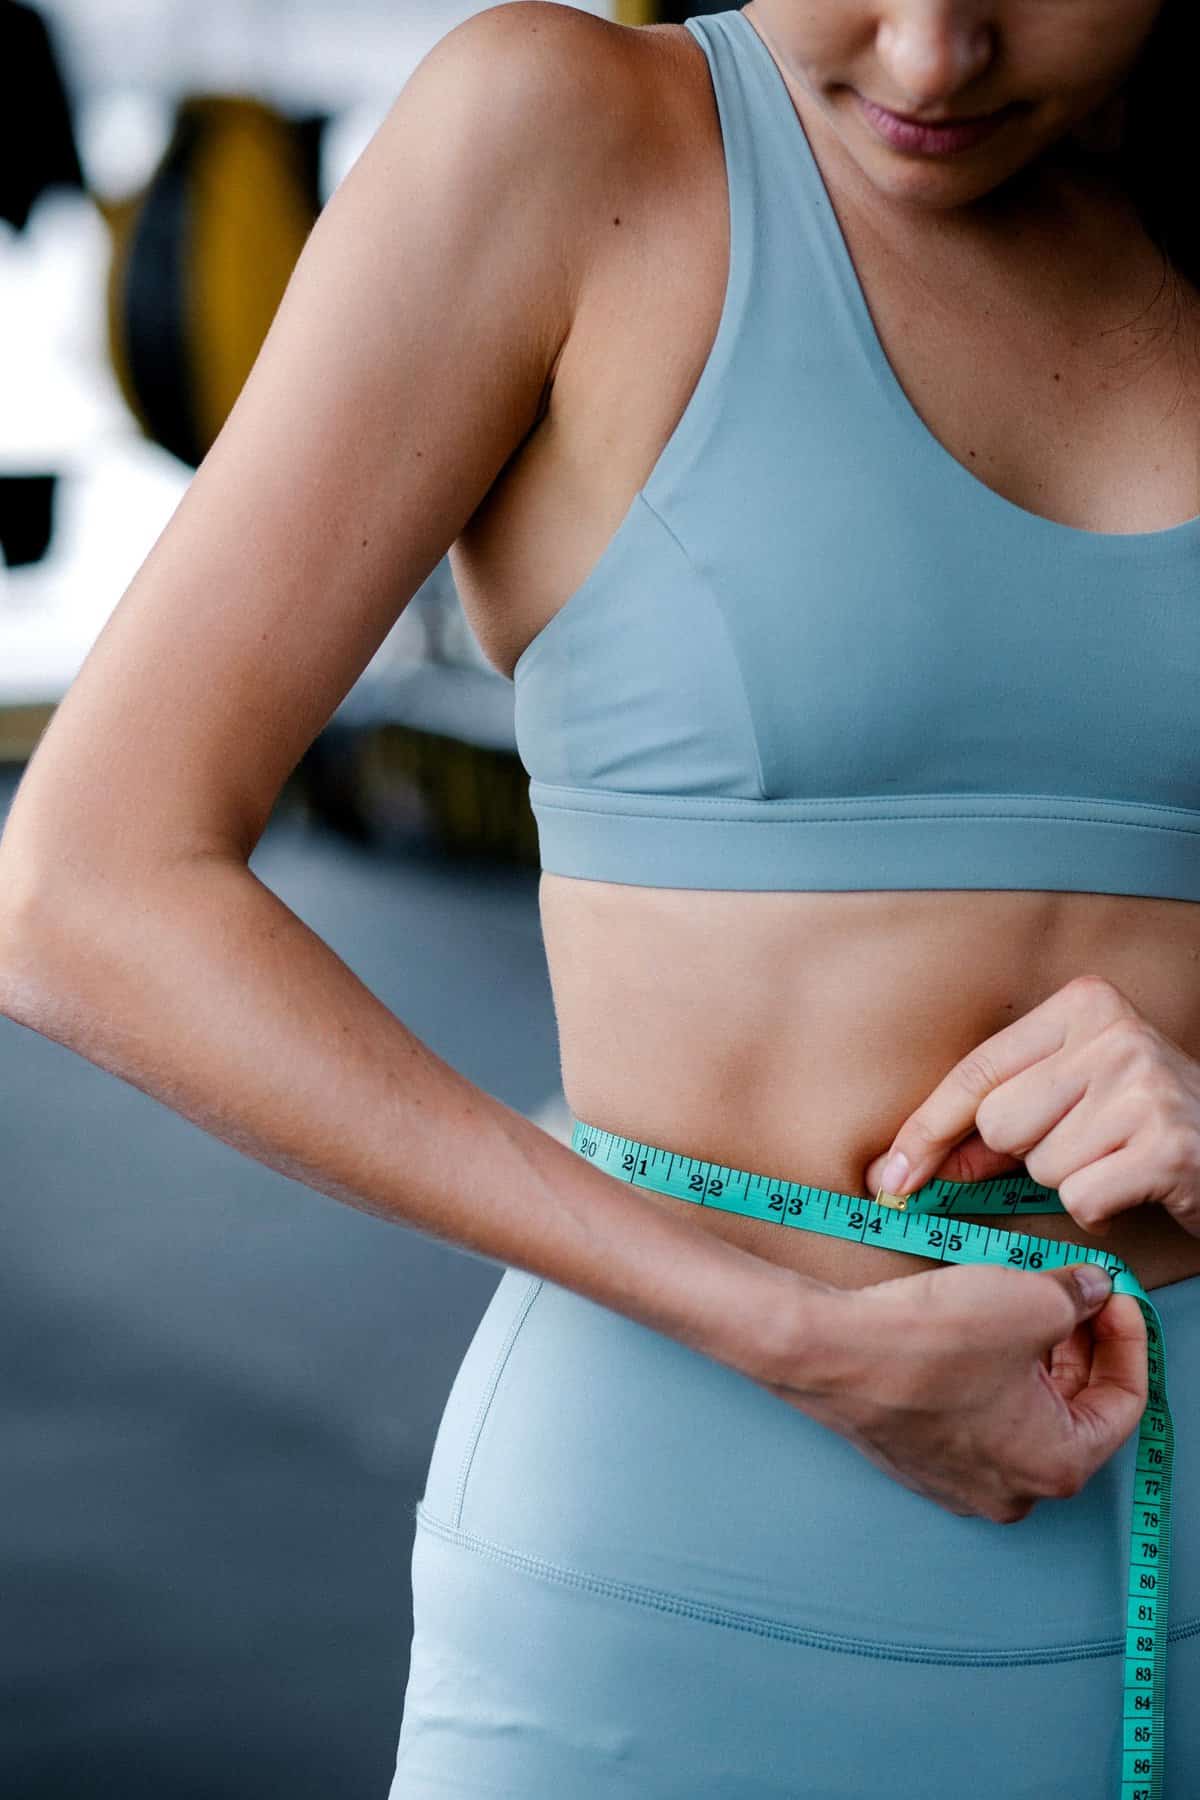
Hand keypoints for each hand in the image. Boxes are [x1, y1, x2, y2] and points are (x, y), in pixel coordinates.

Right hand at [758, 1259, 1146, 1521]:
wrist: (830, 1352)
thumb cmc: (930, 1342)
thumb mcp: (1032, 1300)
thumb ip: (1080, 1296)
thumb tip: (1092, 1290)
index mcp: (1057, 1465)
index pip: (1123, 1402)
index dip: (1126, 1338)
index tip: (1114, 1296)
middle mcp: (1012, 1490)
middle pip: (1073, 1411)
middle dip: (1080, 1347)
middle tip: (1076, 1294)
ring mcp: (959, 1482)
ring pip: (1022, 1413)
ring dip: (1035, 1359)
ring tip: (1026, 1301)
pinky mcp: (919, 1459)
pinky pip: (975, 1417)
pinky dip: (990, 1375)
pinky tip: (980, 1330)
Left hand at [863, 974, 1199, 1240]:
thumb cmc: (1139, 1119)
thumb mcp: (1068, 1097)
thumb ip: (993, 1122)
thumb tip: (907, 1166)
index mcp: (1083, 1004)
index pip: (978, 1071)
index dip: (926, 1129)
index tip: (888, 1176)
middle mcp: (1115, 1034)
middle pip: (1000, 1123)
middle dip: (1026, 1152)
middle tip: (1085, 1140)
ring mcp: (1143, 1087)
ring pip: (1039, 1165)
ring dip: (1069, 1178)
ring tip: (1114, 1156)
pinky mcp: (1166, 1146)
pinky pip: (1079, 1198)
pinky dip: (1098, 1208)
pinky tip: (1132, 1183)